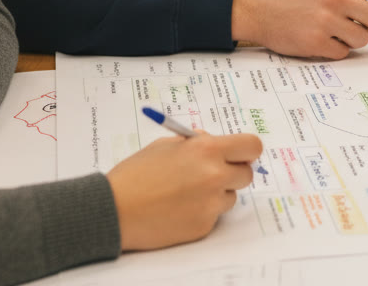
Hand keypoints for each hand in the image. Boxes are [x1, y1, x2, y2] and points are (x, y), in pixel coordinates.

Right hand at [107, 131, 261, 249]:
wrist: (115, 210)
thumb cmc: (136, 174)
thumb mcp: (165, 145)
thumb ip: (195, 143)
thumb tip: (214, 142)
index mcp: (206, 150)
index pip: (252, 146)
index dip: (247, 150)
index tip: (240, 154)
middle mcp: (215, 176)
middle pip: (246, 174)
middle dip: (232, 172)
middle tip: (212, 174)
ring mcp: (211, 204)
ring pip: (230, 196)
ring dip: (216, 193)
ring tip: (185, 193)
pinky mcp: (204, 225)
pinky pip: (213, 215)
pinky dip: (201, 211)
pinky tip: (177, 208)